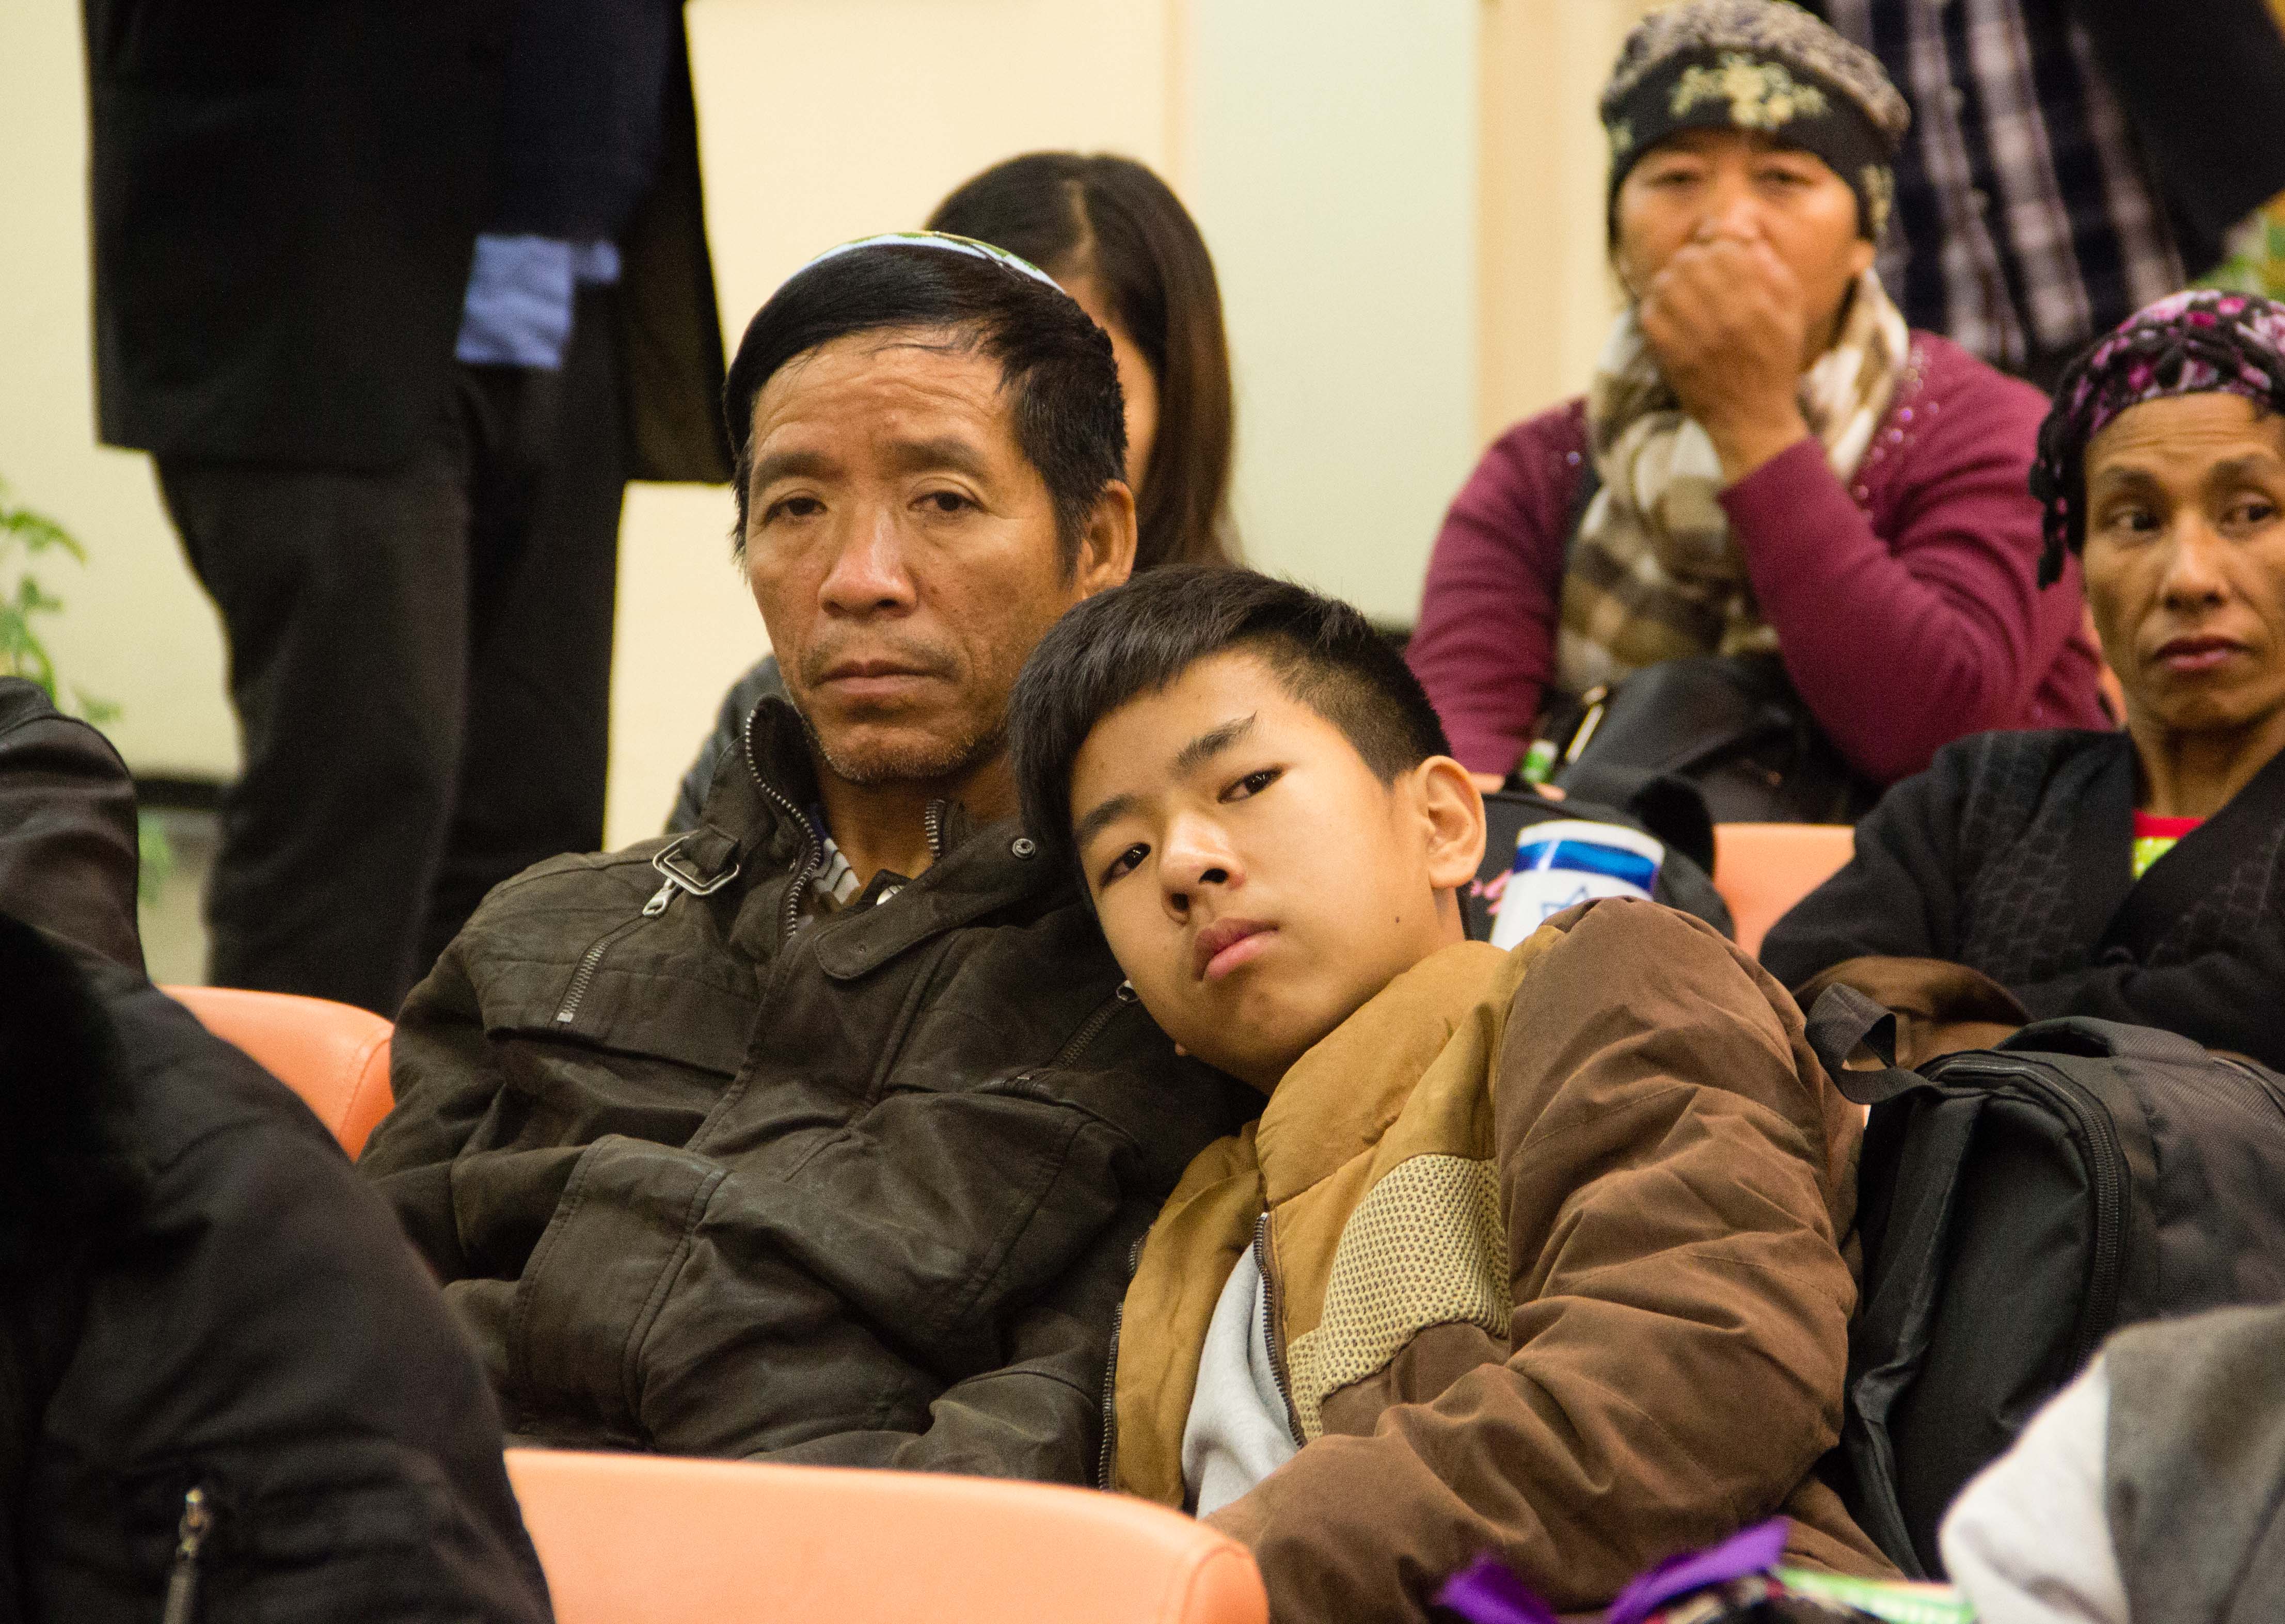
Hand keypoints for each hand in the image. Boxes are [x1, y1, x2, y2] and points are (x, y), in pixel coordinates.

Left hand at [1637, 233, 1813, 482]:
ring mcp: (1699, 336)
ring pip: (1667, 283)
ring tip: (1677, 291)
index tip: (1708, 244)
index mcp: (1762, 298)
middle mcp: (1731, 314)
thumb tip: (1737, 225)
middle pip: (1690, 260)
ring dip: (1668, 282)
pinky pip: (1650, 314)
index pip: (1723, 245)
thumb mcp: (1789, 308)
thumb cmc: (1773, 358)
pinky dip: (1653, 307)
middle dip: (1688, 260)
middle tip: (1690, 271)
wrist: (1753, 418)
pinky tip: (1664, 312)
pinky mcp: (1673, 356)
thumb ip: (1767, 263)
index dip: (1711, 238)